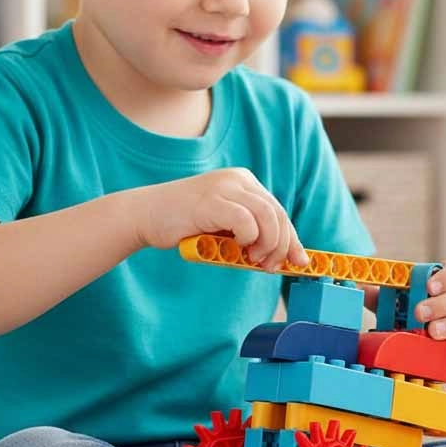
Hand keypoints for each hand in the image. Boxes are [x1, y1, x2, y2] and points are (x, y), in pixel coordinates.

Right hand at [132, 168, 308, 271]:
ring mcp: (224, 187)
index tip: (300, 261)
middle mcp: (238, 180)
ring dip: (268, 243)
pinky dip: (249, 237)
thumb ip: (249, 233)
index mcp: (244, 182)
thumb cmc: (184, 224)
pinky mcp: (211, 200)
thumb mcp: (224, 226)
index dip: (292, 239)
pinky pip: (245, 220)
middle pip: (278, 213)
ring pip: (267, 216)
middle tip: (271, 266)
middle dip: (282, 245)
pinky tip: (238, 246)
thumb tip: (281, 256)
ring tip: (256, 260)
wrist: (145, 215)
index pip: (279, 211)